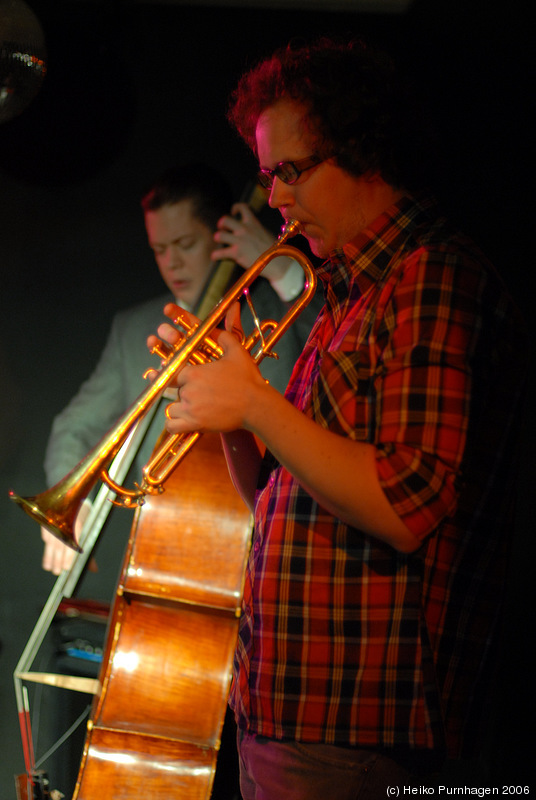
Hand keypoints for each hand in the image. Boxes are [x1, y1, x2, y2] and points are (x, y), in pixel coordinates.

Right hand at [41, 499, 96, 574]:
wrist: (73, 496)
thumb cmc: (83, 516)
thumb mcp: (90, 532)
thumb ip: (90, 550)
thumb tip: (94, 569)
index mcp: (79, 525)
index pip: (72, 544)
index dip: (68, 557)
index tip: (67, 567)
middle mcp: (65, 523)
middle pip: (60, 546)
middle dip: (58, 561)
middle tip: (57, 572)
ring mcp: (55, 522)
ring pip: (51, 543)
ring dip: (50, 557)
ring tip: (50, 568)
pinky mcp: (48, 521)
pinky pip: (47, 536)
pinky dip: (47, 547)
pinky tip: (48, 555)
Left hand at [161, 302, 266, 434]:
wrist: (257, 405)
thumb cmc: (248, 379)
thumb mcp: (238, 352)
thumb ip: (226, 335)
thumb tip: (229, 311)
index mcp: (194, 371)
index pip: (172, 372)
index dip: (171, 375)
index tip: (168, 377)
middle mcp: (189, 389)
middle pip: (172, 391)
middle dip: (181, 393)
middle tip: (194, 396)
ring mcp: (190, 407)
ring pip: (171, 408)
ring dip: (178, 409)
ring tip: (191, 409)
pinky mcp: (195, 423)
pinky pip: (172, 426)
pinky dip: (173, 425)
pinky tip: (180, 423)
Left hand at [212, 203, 293, 280]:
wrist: (276, 262)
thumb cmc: (274, 249)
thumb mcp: (265, 233)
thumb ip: (256, 229)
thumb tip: (252, 231)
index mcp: (253, 222)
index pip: (242, 207)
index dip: (235, 208)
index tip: (233, 212)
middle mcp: (244, 229)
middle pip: (225, 220)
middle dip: (221, 224)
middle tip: (222, 228)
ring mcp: (239, 241)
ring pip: (219, 235)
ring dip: (218, 238)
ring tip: (219, 242)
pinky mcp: (236, 253)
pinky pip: (219, 253)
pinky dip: (215, 255)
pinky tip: (215, 257)